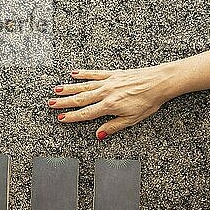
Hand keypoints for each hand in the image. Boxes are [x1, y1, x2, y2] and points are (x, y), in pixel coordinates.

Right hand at [48, 65, 176, 139]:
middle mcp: (106, 93)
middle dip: (64, 103)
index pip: (86, 113)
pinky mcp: (114, 74)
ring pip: (84, 86)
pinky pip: (95, 74)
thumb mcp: (132, 119)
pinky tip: (74, 74)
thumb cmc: (149, 101)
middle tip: (50, 104)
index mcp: (109, 106)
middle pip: (81, 99)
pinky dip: (84, 74)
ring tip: (56, 90)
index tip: (61, 118)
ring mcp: (109, 82)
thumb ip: (113, 127)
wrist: (159, 82)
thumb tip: (99, 135)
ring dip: (69, 88)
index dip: (72, 117)